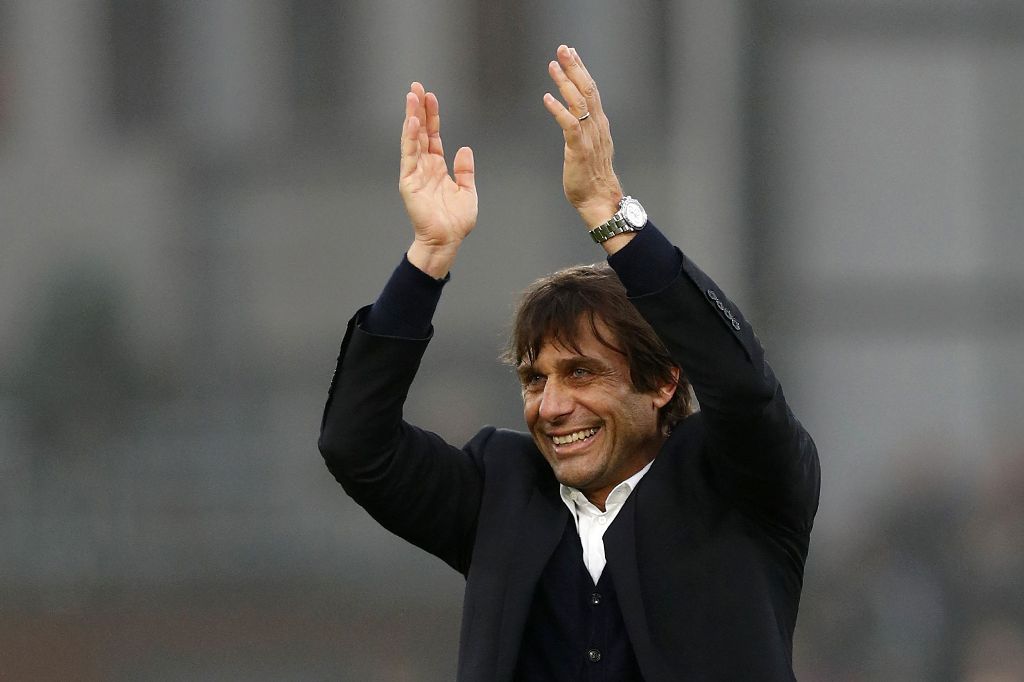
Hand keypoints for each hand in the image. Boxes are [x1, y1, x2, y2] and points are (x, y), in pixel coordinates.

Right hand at [400, 82, 476, 277]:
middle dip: (419, 109)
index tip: (431, 96)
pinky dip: (410, 138)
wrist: (447, 240)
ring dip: (412, 117)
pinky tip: (412, 121)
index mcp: (438, 168)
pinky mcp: (409, 182)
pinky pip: (409, 155)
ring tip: (412, 96)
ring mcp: (415, 173)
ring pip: (413, 139)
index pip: (433, 136)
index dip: (432, 116)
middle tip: (417, 86)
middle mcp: (424, 167)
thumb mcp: (467, 191)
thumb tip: (464, 149)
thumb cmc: (457, 221)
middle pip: (421, 132)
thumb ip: (465, 170)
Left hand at [542, 45, 622, 230]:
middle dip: (575, 68)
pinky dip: (559, 110)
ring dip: (565, 83)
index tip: (571, 53)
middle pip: (587, 90)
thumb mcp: (590, 147)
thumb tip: (575, 116)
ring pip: (579, 103)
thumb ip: (584, 129)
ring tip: (552, 66)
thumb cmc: (592, 177)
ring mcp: (590, 137)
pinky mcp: (580, 150)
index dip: (581, 70)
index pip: (591, 90)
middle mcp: (597, 126)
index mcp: (599, 124)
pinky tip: (547, 99)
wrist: (599, 200)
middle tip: (563, 49)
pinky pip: (570, 125)